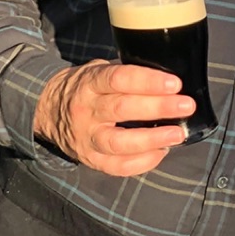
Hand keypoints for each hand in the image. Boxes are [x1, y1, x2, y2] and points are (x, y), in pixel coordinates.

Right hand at [34, 62, 193, 175]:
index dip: (148, 81)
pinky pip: (115, 166)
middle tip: (186, 106)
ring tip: (178, 134)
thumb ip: (126, 73)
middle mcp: (87, 110)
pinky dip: (141, 162)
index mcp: (90, 82)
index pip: (119, 78)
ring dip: (151, 139)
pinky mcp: (89, 159)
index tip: (175, 84)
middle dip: (158, 108)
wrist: (48, 111)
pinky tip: (161, 152)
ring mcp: (86, 137)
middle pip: (122, 109)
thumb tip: (168, 78)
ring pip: (118, 142)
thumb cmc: (87, 86)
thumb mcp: (99, 69)